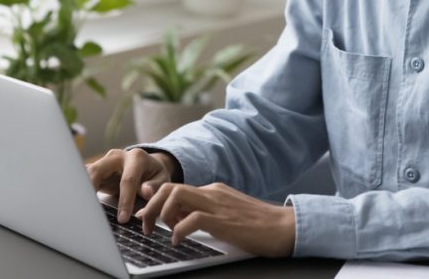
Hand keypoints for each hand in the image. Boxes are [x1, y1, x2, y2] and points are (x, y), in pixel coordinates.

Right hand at [85, 148, 178, 223]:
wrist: (147, 166)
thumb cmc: (154, 175)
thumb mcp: (162, 179)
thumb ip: (155, 186)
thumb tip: (146, 190)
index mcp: (136, 157)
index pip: (128, 180)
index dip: (125, 200)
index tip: (123, 218)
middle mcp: (117, 156)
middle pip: (99, 170)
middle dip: (91, 188)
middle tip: (88, 209)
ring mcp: (104, 162)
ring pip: (87, 173)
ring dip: (81, 189)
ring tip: (77, 207)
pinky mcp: (95, 170)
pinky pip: (83, 179)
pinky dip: (79, 190)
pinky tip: (75, 203)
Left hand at [139, 181, 295, 257]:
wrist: (284, 227)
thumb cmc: (258, 225)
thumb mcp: (227, 215)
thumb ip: (204, 213)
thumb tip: (177, 219)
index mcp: (213, 191)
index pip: (176, 187)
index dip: (155, 199)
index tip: (145, 212)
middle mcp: (212, 193)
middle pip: (170, 188)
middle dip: (151, 205)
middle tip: (146, 225)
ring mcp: (218, 204)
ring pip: (176, 196)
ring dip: (161, 214)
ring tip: (162, 232)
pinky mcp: (223, 220)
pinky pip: (191, 219)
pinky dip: (178, 230)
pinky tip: (178, 241)